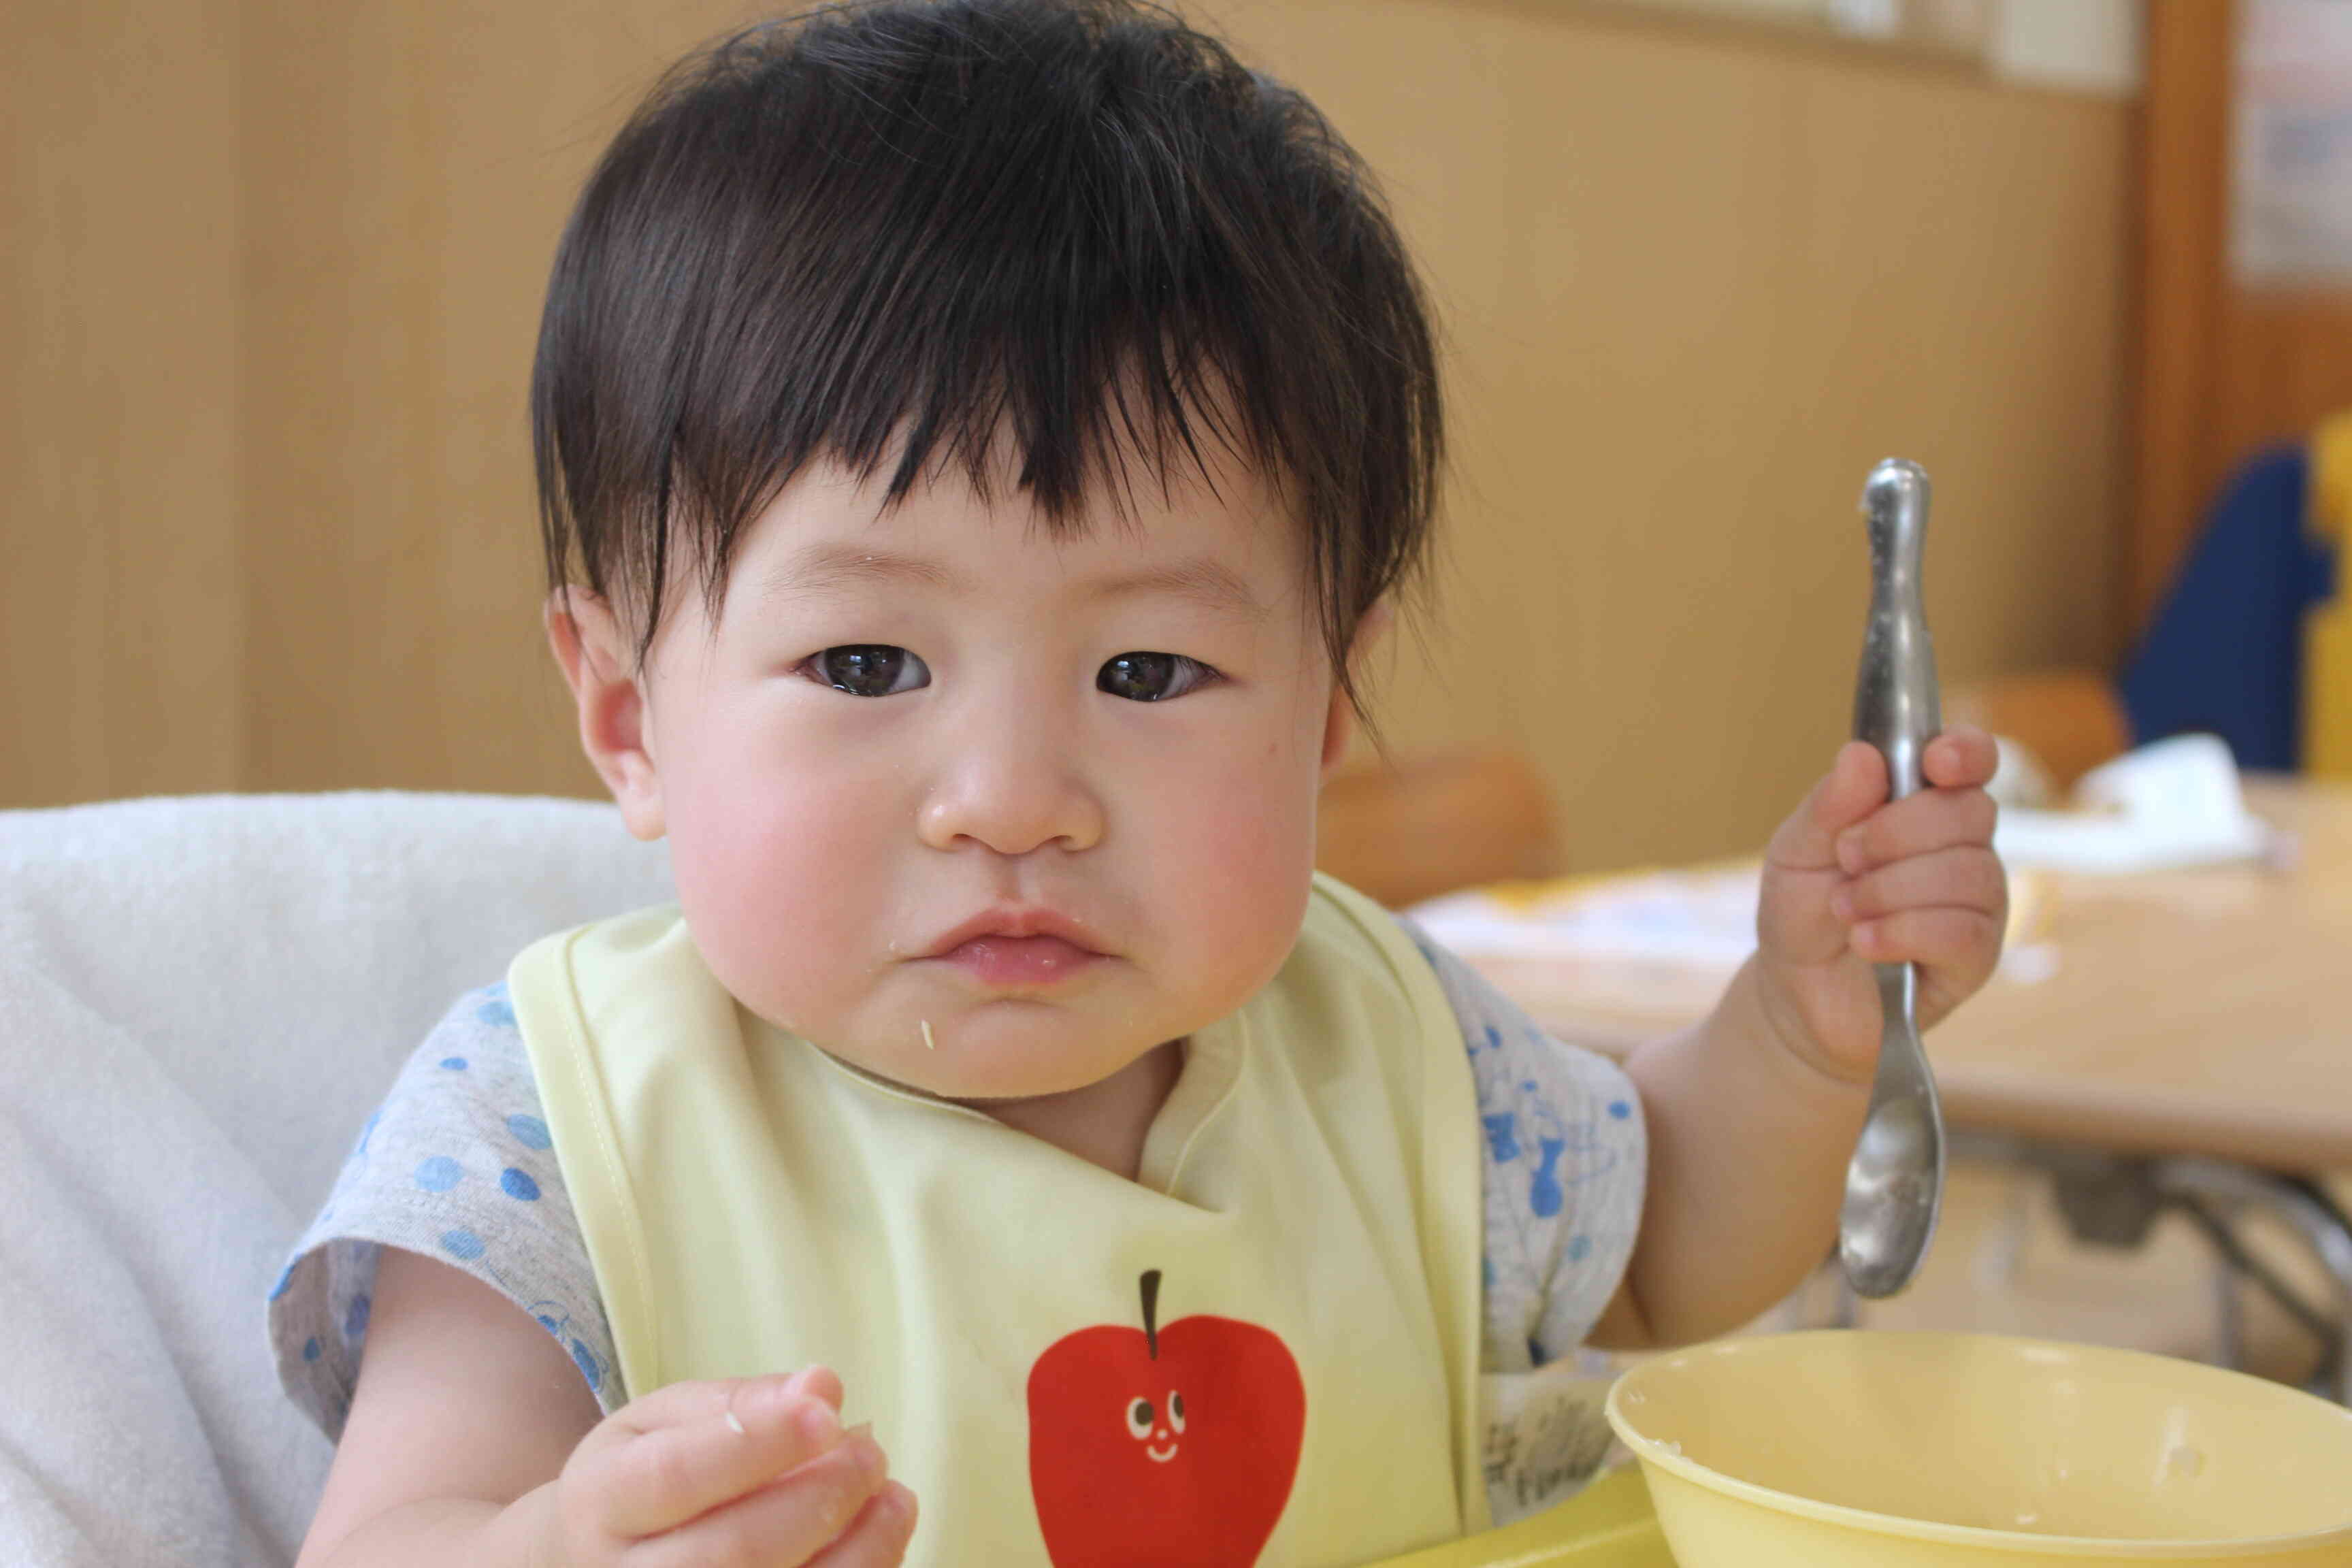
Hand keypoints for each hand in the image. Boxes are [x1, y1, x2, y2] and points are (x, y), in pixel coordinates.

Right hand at [544, 1366, 915, 1566]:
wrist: (593, 1557)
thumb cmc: (641, 1476)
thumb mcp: (664, 1420)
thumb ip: (741, 1403)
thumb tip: (820, 1387)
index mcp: (601, 1500)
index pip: (675, 1476)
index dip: (760, 1444)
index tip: (828, 1414)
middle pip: (730, 1552)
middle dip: (818, 1498)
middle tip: (869, 1453)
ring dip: (855, 1550)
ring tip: (893, 1498)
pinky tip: (879, 1541)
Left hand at [1753, 726, 2006, 1082]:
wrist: (1795, 992)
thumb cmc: (1803, 911)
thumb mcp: (1796, 850)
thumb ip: (1829, 804)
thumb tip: (1862, 754)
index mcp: (1921, 805)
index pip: (1970, 760)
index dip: (1965, 752)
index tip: (1935, 761)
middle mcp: (1961, 846)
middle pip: (1969, 810)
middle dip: (1895, 832)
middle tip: (1845, 859)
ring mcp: (1976, 901)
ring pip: (1967, 871)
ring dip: (1889, 889)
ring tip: (1845, 909)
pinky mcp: (1975, 957)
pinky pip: (1962, 930)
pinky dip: (1903, 932)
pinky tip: (1866, 942)